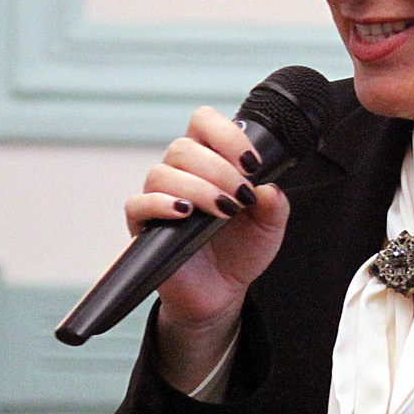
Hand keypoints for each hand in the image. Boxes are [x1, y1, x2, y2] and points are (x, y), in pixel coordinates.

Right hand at [126, 106, 291, 388]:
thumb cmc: (242, 249)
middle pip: (183, 146)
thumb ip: (274, 203)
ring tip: (224, 210)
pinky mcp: (144, 226)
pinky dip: (161, 204)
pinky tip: (186, 213)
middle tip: (241, 196)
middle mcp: (181, 173)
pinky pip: (138, 204)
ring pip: (162, 173)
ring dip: (198, 188)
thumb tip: (267, 187)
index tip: (252, 163)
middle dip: (219, 169)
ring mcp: (159, 198)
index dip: (227, 134)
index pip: (204, 122)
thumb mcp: (270, 225)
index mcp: (210, 160)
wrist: (222, 291)